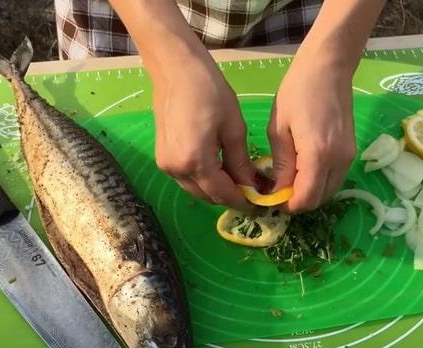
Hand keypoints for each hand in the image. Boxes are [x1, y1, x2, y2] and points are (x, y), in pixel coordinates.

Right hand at [151, 60, 255, 210]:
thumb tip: (252, 186)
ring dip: (216, 189)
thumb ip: (241, 162)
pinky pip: (186, 178)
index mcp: (195, 162)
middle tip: (252, 190)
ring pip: (196, 190)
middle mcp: (176, 169)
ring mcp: (165, 165)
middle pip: (207, 196)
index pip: (222, 194)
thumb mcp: (233, 127)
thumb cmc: (208, 90)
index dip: (243, 201)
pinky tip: (219, 168)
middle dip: (230, 196)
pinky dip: (203, 179)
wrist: (175, 69)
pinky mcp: (162, 158)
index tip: (260, 203)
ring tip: (238, 179)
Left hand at [268, 54, 355, 212]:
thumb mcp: (278, 129)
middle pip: (319, 200)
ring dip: (308, 193)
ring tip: (287, 180)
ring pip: (328, 191)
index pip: (305, 199)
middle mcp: (339, 161)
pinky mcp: (351, 152)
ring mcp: (348, 157)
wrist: (328, 68)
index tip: (269, 199)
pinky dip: (318, 182)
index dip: (286, 206)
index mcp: (318, 156)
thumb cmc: (298, 92)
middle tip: (276, 191)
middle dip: (297, 202)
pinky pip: (334, 178)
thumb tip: (277, 192)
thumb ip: (280, 165)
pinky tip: (302, 170)